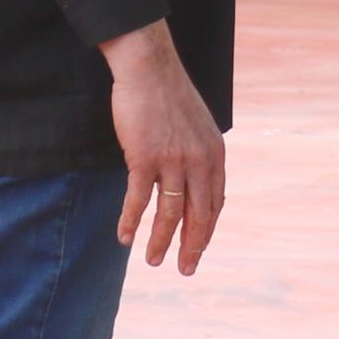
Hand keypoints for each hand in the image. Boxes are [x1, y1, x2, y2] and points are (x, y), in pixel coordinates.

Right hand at [99, 19, 224, 273]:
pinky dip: (131, 221)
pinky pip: (138, 199)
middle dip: (191, 247)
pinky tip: (124, 237)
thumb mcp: (198, 127)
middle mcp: (199, 161)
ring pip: (169, 213)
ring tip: (153, 261)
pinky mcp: (145, 157)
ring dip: (160, 241)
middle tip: (185, 270)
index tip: (197, 249)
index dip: (206, 230)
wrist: (150, 69)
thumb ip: (199, 155)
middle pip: (199, 216)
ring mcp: (173, 160)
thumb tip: (196, 180)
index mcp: (214, 155)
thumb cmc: (169, 96)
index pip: (215, 204)